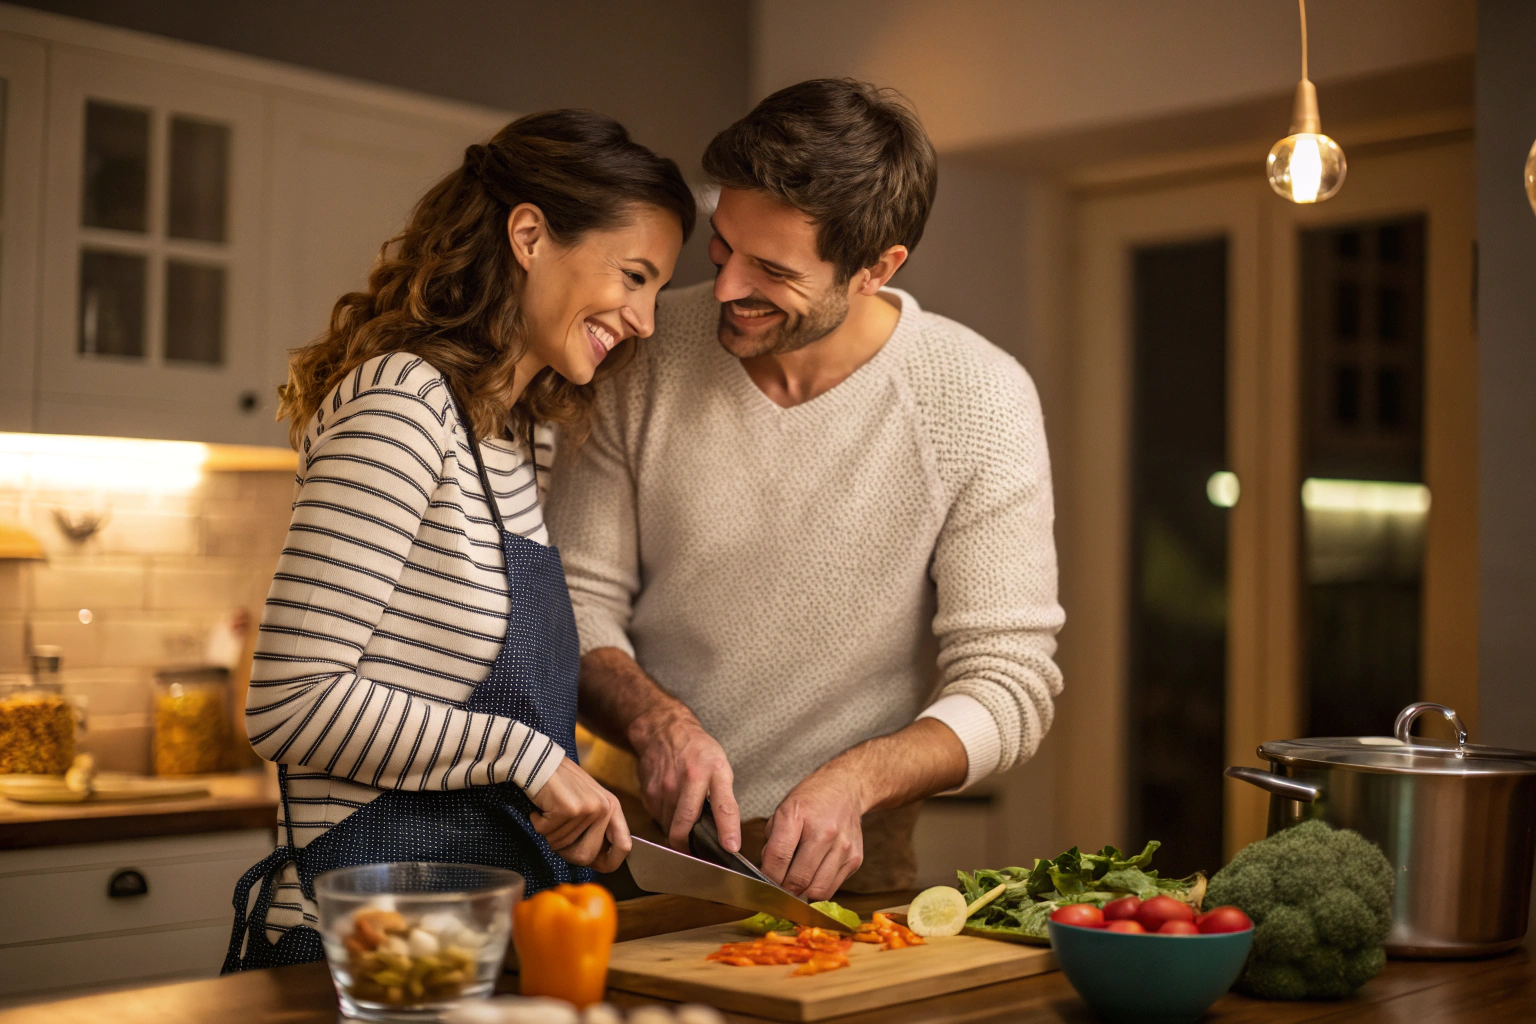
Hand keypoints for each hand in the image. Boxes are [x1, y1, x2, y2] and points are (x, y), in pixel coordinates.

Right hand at [529, 758, 631, 872]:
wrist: (538, 760)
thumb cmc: (560, 785)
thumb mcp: (587, 802)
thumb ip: (595, 828)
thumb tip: (596, 862)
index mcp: (613, 807)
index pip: (624, 846)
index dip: (610, 862)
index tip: (596, 865)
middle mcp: (604, 808)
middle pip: (586, 856)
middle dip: (566, 851)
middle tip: (557, 832)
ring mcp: (588, 809)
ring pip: (561, 846)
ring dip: (549, 833)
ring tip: (549, 811)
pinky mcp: (568, 810)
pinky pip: (547, 834)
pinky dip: (538, 824)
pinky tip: (541, 807)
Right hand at [631, 705, 740, 852]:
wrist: (663, 730)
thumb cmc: (697, 749)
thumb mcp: (720, 765)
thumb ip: (723, 797)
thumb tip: (725, 833)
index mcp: (713, 771)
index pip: (723, 806)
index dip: (728, 830)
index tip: (731, 848)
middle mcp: (688, 779)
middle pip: (684, 825)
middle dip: (688, 847)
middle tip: (695, 853)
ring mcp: (665, 787)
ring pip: (669, 827)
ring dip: (677, 833)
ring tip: (684, 824)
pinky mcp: (649, 793)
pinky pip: (659, 819)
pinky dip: (666, 822)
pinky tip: (672, 809)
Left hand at [761, 763, 865, 900]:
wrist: (845, 788)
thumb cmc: (811, 800)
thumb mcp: (783, 811)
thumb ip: (773, 842)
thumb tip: (769, 873)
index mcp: (798, 815)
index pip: (778, 857)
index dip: (768, 876)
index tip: (764, 883)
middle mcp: (824, 832)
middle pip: (799, 879)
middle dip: (784, 890)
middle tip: (779, 889)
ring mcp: (843, 847)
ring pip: (817, 890)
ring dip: (803, 893)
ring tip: (796, 884)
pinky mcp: (855, 859)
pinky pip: (832, 887)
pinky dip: (819, 888)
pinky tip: (814, 876)